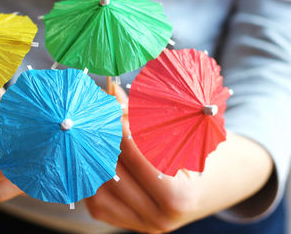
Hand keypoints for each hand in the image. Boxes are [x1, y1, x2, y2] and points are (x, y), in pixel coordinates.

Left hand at [85, 84, 272, 232]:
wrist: (222, 185)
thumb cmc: (209, 154)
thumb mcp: (188, 133)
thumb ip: (147, 114)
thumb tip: (112, 91)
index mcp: (179, 197)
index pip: (137, 159)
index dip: (121, 131)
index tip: (110, 108)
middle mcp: (158, 218)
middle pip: (114, 175)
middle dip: (102, 141)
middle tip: (95, 116)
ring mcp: (142, 224)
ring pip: (100, 192)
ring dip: (92, 159)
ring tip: (92, 133)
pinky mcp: (129, 224)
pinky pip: (99, 203)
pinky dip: (92, 178)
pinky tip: (94, 155)